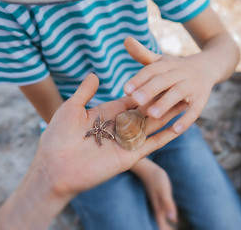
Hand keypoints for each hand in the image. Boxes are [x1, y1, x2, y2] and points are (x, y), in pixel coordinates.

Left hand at [36, 73, 186, 196]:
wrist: (54, 166)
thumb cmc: (58, 136)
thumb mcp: (71, 108)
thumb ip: (85, 91)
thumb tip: (94, 74)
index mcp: (107, 113)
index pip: (131, 99)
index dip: (146, 89)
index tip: (161, 76)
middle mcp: (119, 126)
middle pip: (145, 110)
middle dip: (161, 100)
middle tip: (181, 86)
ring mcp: (125, 141)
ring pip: (152, 125)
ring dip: (168, 115)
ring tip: (186, 102)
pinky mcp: (130, 156)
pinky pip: (152, 144)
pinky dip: (167, 135)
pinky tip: (181, 126)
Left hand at [123, 37, 215, 134]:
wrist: (210, 65)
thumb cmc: (176, 67)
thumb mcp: (161, 60)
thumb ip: (143, 54)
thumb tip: (125, 39)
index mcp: (167, 64)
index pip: (151, 70)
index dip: (139, 79)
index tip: (125, 89)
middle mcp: (179, 73)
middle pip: (163, 80)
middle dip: (150, 90)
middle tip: (136, 100)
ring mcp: (192, 86)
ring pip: (178, 94)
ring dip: (165, 104)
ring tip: (151, 115)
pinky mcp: (202, 98)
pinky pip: (195, 110)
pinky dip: (186, 120)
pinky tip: (175, 130)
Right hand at [139, 162, 178, 229]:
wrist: (147, 168)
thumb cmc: (156, 179)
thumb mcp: (164, 191)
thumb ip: (168, 204)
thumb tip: (174, 219)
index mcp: (158, 210)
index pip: (162, 227)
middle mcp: (157, 209)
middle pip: (161, 226)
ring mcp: (157, 204)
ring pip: (162, 220)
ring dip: (167, 226)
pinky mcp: (159, 200)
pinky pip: (163, 213)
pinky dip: (168, 219)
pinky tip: (172, 219)